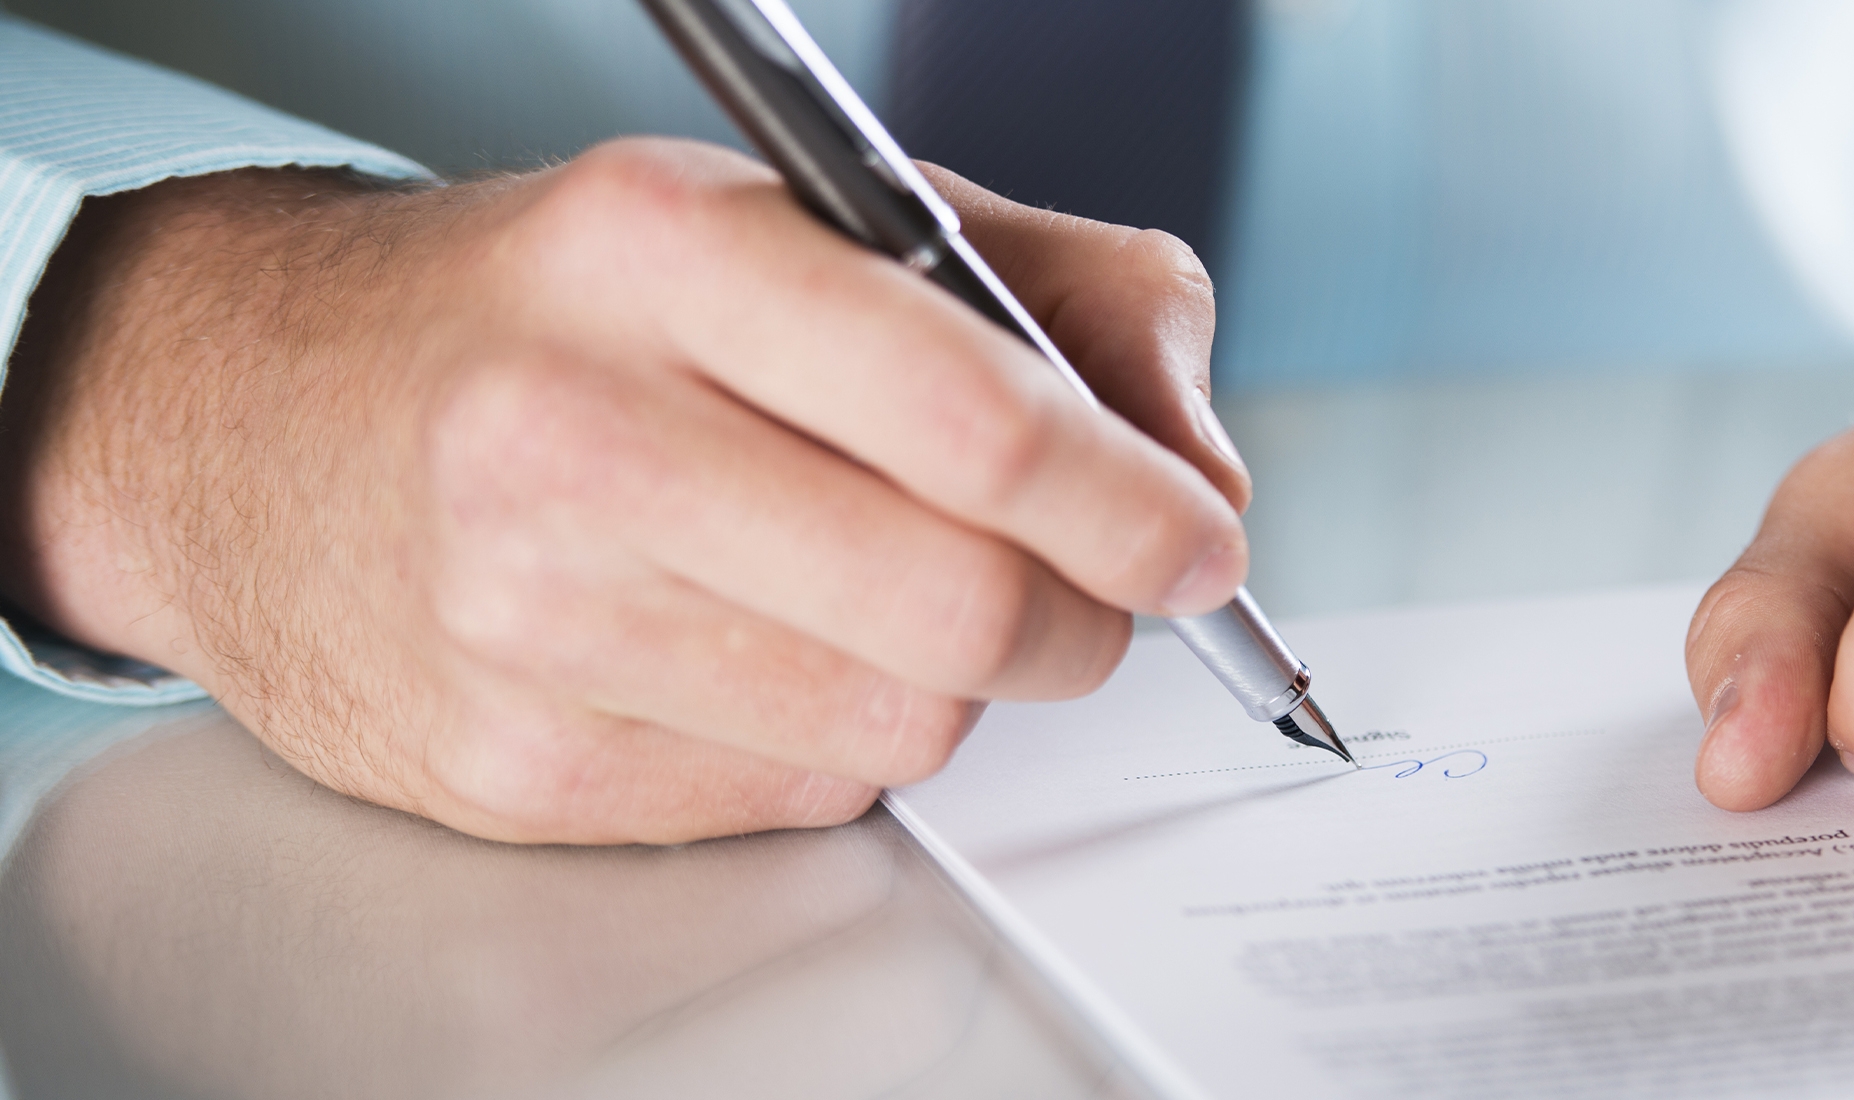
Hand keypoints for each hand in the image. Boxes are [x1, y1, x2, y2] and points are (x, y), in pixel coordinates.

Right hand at [0, 139, 1248, 842]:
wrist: (243, 414)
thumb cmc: (557, 308)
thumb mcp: (806, 216)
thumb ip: (1055, 297)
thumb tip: (1195, 465)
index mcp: (662, 250)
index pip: (975, 420)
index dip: (1131, 505)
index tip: (1195, 540)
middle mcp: (573, 431)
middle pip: (960, 607)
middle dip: (1080, 619)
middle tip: (1087, 592)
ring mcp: (526, 617)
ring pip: (899, 729)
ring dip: (953, 681)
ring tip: (886, 591)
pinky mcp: (515, 764)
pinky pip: (799, 800)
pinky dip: (833, 739)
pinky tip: (757, 645)